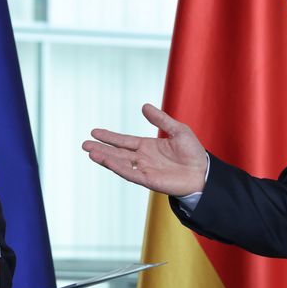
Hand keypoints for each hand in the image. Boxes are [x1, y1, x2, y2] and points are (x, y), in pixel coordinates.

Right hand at [83, 104, 207, 196]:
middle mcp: (143, 158)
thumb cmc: (193, 152)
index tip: (94, 132)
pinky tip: (106, 161)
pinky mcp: (149, 180)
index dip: (109, 137)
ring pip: (120, 163)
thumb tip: (144, 106)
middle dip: (101, 149)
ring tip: (90, 152)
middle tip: (83, 145)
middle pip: (117, 152)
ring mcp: (145, 170)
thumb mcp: (177, 130)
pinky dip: (117, 167)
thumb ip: (160, 119)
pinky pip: (130, 173)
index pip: (124, 141)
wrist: (203, 172)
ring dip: (105, 158)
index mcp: (148, 146)